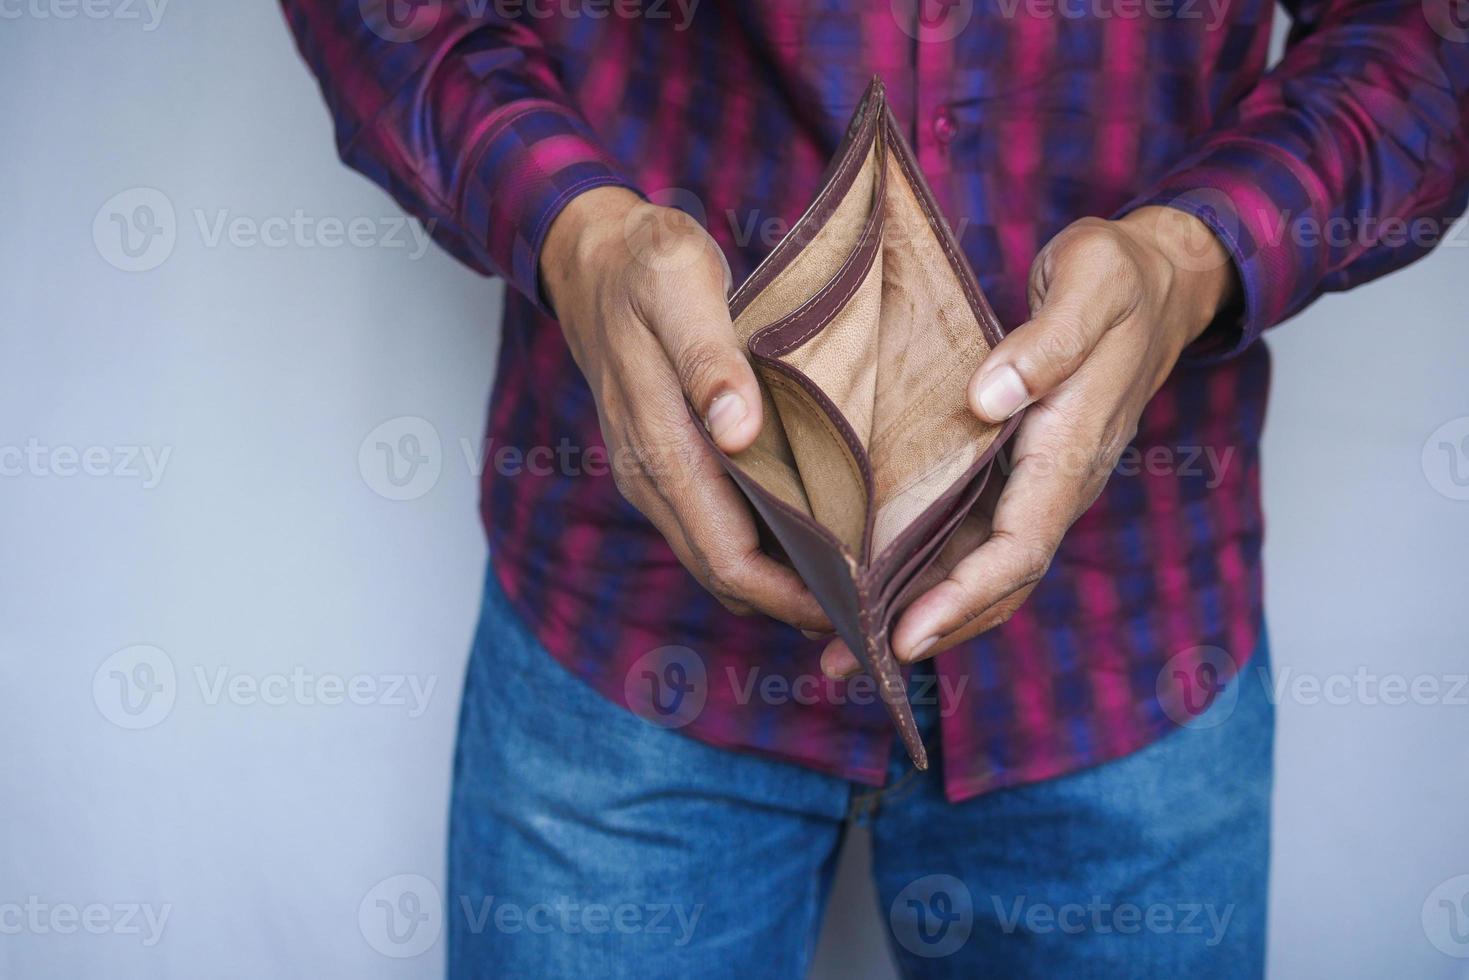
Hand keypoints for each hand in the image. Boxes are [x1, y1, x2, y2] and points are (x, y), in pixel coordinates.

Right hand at [541, 186, 830, 629]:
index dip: (790, 594)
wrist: (591, 258)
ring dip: (780, 578)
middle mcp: (650, 477)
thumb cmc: (645, 265)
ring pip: (719, 556)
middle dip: (795, 601)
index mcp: (658, 446)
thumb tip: (738, 433)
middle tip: (875, 604)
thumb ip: (709, 361)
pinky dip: (764, 546)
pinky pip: (714, 526)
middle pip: (725, 574)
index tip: (858, 602)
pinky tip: (814, 532)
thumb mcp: (680, 287)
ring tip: (856, 578)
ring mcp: (652, 475)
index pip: (726, 556)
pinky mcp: (662, 465)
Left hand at [821, 206, 1237, 676]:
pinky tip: (865, 583)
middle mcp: (1051, 484)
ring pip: (973, 567)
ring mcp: (1030, 483)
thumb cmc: (1120, 280)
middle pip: (991, 581)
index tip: (905, 633)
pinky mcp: (1008, 471)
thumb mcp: (1092, 288)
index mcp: (1070, 452)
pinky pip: (964, 535)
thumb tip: (988, 398)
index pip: (1018, 548)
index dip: (963, 597)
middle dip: (925, 629)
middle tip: (844, 662)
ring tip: (835, 645)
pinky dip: (918, 569)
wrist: (1154, 282)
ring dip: (912, 611)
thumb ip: (1048, 343)